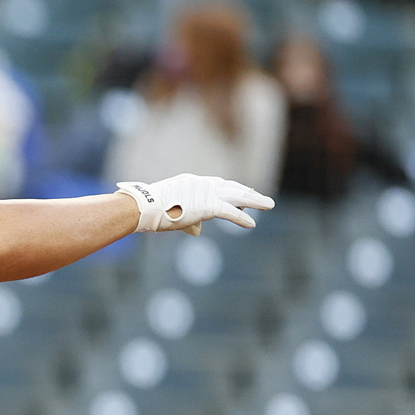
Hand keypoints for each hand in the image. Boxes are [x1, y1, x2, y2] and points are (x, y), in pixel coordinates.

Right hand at [117, 175, 274, 234]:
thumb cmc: (151, 210)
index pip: (218, 185)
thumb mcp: (171, 212)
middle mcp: (202, 184)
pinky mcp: (207, 206)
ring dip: (254, 200)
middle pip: (231, 188)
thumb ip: (188, 220)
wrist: (144, 207)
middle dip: (247, 193)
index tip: (244, 193)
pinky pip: (229, 212)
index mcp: (192, 183)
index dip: (232, 190)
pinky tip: (252, 224)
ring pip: (236, 196)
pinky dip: (241, 218)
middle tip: (262, 198)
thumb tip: (198, 231)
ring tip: (269, 204)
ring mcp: (205, 193)